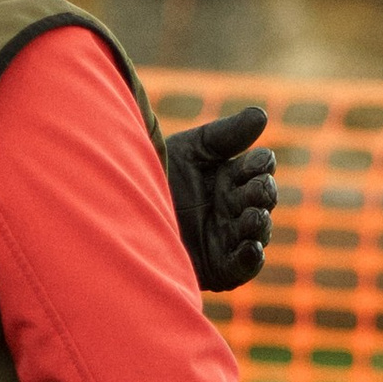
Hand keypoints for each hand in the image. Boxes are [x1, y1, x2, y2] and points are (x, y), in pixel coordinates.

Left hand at [165, 106, 276, 292]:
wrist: (117, 211)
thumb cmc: (153, 176)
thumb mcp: (190, 150)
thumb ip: (226, 134)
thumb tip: (262, 114)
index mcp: (230, 176)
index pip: (260, 166)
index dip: (260, 164)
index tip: (252, 162)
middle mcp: (234, 206)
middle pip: (264, 196)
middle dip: (262, 191)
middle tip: (252, 189)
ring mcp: (228, 236)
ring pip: (259, 229)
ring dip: (259, 221)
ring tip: (252, 215)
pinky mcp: (220, 267)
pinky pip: (245, 265)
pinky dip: (251, 257)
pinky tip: (250, 246)